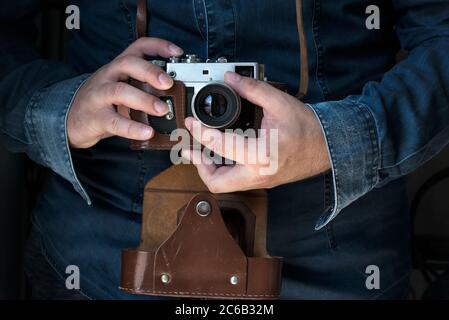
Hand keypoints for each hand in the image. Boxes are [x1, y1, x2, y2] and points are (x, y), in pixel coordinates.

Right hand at [67, 37, 182, 148]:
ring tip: (163, 109)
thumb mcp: (123, 88)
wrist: (71, 119)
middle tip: (169, 83)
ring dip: (144, 100)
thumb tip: (177, 96)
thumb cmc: (103, 102)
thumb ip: (144, 88)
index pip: (137, 47)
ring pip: (120, 91)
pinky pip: (114, 122)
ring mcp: (99, 96)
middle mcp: (108, 76)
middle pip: (127, 64)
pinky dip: (132, 128)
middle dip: (150, 71)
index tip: (177, 52)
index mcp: (118, 67)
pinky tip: (147, 132)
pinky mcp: (95, 118)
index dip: (158, 46)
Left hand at [182, 72, 330, 192]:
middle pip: (216, 183)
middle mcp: (258, 174)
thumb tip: (231, 79)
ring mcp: (260, 181)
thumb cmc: (308, 128)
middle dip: (199, 165)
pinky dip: (223, 169)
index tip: (191, 121)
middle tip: (192, 148)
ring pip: (225, 185)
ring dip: (210, 169)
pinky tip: (221, 153)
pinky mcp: (262, 180)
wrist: (328, 146)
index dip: (200, 132)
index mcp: (260, 155)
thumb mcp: (280, 103)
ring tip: (201, 150)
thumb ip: (252, 89)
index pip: (220, 145)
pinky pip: (236, 180)